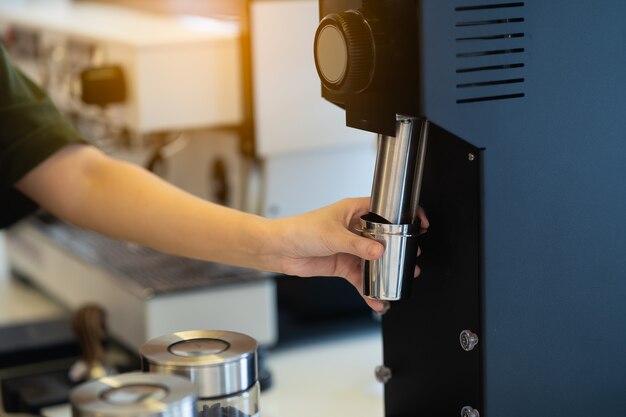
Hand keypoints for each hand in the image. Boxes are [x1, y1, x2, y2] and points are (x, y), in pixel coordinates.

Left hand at [267, 198, 428, 311]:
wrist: (279, 250)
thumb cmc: (300, 230)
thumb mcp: (332, 235)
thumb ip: (357, 244)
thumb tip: (378, 251)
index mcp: (354, 210)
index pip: (385, 209)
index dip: (404, 215)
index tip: (419, 224)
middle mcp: (355, 227)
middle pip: (384, 237)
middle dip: (398, 249)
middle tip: (412, 259)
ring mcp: (350, 247)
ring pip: (374, 260)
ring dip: (386, 271)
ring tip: (399, 281)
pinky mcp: (343, 264)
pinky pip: (361, 277)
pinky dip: (369, 288)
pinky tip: (376, 298)